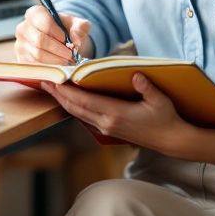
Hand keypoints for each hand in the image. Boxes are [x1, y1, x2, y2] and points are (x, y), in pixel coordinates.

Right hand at [15, 5, 93, 64]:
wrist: (58, 42)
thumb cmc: (66, 30)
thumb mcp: (77, 25)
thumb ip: (81, 27)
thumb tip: (77, 39)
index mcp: (34, 14)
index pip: (44, 22)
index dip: (57, 33)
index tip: (66, 39)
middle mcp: (23, 28)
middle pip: (40, 41)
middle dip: (58, 50)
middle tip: (70, 55)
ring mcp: (20, 45)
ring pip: (38, 55)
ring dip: (56, 60)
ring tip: (67, 61)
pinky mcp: (21, 60)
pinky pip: (35, 66)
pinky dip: (49, 68)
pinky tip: (59, 66)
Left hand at [41, 73, 187, 153]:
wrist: (170, 140)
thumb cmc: (166, 118)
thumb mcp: (160, 100)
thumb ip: (146, 87)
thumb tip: (136, 75)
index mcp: (116, 115)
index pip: (85, 102)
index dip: (68, 92)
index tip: (54, 81)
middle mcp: (107, 123)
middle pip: (76, 108)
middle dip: (59, 95)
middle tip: (44, 81)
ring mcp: (106, 128)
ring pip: (79, 114)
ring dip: (64, 102)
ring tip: (52, 88)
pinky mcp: (109, 129)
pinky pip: (86, 117)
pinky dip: (75, 107)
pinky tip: (70, 100)